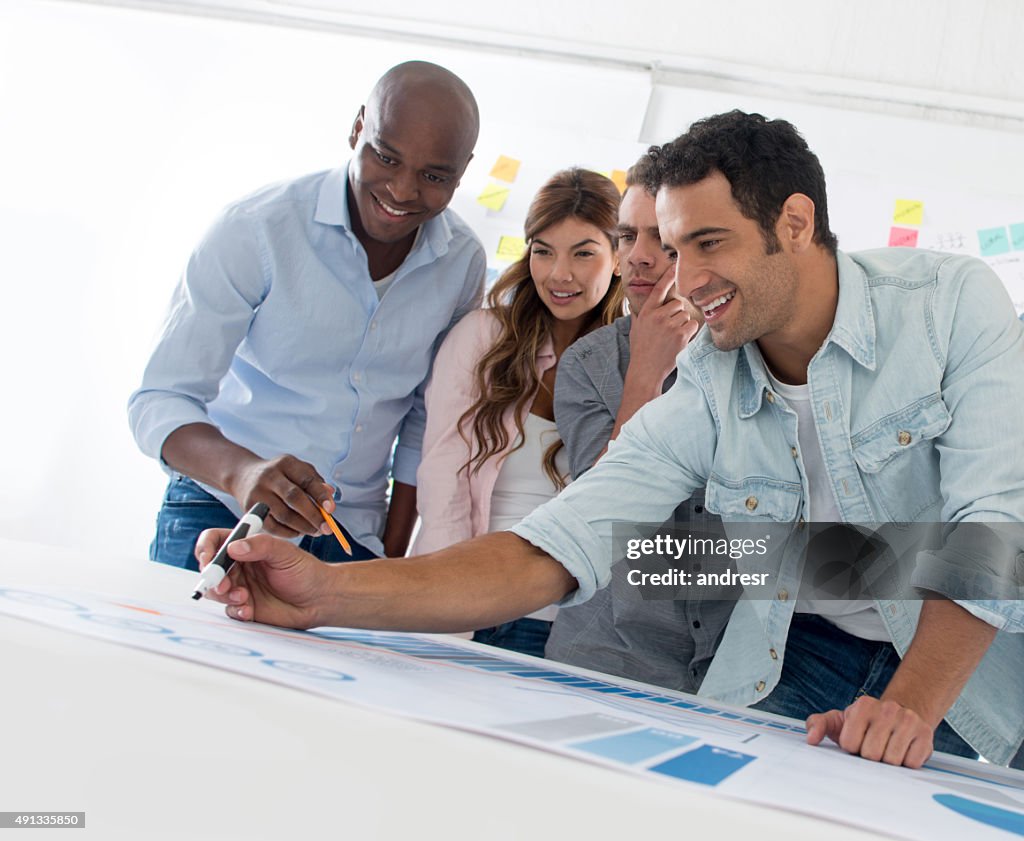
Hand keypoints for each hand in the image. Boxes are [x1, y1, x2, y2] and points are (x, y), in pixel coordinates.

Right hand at [196, 530, 333, 628]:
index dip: (207, 548)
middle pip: (210, 569)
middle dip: (212, 577)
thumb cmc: (306, 571)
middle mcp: (239, 566)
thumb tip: (233, 547)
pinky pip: (229, 610)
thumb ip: (261, 546)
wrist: (319, 599)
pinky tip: (249, 610)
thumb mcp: (286, 553)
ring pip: (216, 591)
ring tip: (243, 597)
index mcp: (246, 547)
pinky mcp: (245, 607)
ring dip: (224, 595)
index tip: (208, 559)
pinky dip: (235, 610)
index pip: (216, 541)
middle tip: (223, 585)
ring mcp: (241, 587)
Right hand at [226, 454, 335, 538]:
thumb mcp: (297, 470)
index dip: (320, 495)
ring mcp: (258, 492)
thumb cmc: (279, 475)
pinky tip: (298, 532)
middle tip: (326, 528)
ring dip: (303, 527)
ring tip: (315, 531)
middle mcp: (270, 476)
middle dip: (313, 515)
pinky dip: (288, 533)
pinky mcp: (249, 509)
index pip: (307, 479)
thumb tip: (330, 494)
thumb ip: (315, 482)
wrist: (244, 476)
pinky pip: (272, 526)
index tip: (331, 510)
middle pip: (294, 498)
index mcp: (286, 463)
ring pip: (284, 515)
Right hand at [628, 269, 699, 387]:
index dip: (667, 276)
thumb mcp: (635, 329)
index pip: (658, 289)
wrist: (645, 370)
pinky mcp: (680, 335)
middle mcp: (657, 316)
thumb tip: (635, 305)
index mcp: (646, 312)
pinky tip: (679, 341)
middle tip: (668, 329)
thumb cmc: (640, 350)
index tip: (675, 265)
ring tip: (671, 337)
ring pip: (685, 315)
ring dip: (682, 324)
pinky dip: (689, 332)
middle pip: (677, 304)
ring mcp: (669, 325)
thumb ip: (638, 315)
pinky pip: (692, 325)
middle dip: (676, 315)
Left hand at [806, 695, 934, 767]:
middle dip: (870, 756)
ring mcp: (908, 720)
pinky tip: (902, 750)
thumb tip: (810, 739)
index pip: (850, 744)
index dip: (852, 748)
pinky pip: (911, 764)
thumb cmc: (865, 723)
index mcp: (863, 705)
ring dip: (887, 761)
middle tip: (874, 745)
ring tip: (887, 747)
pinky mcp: (926, 735)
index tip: (858, 740)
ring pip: (891, 761)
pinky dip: (905, 762)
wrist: (899, 715)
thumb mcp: (839, 720)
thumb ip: (818, 725)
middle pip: (872, 755)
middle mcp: (887, 709)